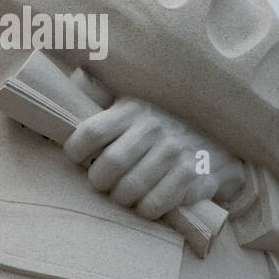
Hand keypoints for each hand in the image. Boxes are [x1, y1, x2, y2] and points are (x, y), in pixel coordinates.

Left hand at [63, 97, 244, 219]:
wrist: (215, 141)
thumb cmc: (159, 128)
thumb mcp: (131, 105)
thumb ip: (97, 93)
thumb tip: (64, 69)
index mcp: (132, 108)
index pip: (91, 133)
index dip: (75, 152)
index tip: (78, 159)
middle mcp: (153, 128)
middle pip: (109, 166)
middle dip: (99, 182)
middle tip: (104, 183)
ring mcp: (174, 152)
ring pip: (129, 190)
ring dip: (122, 199)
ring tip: (125, 194)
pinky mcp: (192, 176)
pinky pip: (155, 204)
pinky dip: (146, 210)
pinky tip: (147, 203)